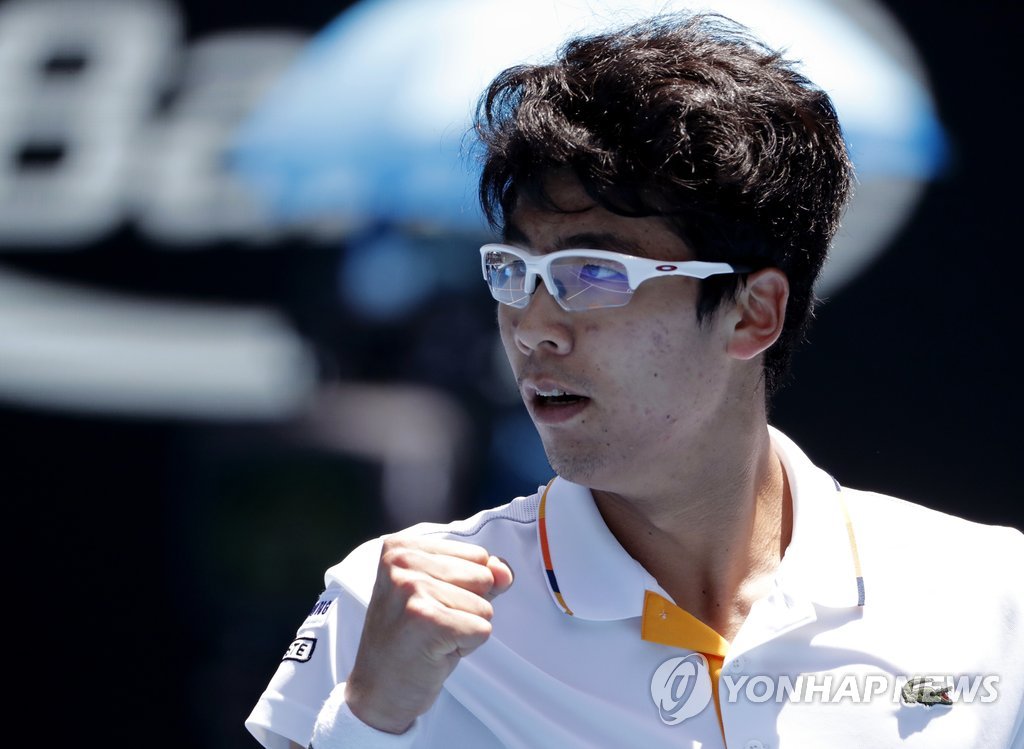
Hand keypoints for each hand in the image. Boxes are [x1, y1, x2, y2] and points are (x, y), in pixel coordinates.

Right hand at [343, 535, 514, 733]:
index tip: (431, 605)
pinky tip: (435, 651)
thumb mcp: (445, 594)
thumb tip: (504, 571)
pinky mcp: (426, 619)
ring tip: (432, 637)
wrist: (378, 689)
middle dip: (469, 607)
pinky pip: (482, 629)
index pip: (478, 555)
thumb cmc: (412, 639)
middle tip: (432, 624)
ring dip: (466, 628)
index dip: (466, 588)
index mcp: (403, 547)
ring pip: (484, 605)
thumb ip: (480, 574)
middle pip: (483, 576)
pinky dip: (466, 647)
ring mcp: (411, 588)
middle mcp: (402, 561)